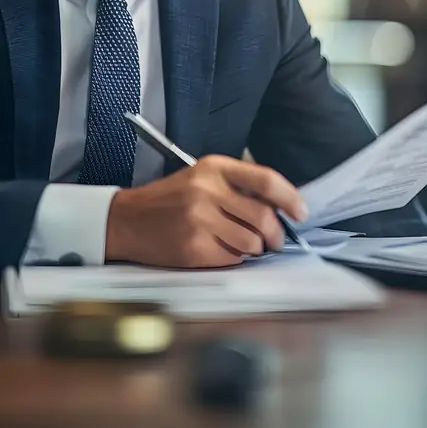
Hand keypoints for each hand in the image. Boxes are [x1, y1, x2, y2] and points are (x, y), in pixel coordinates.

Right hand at [105, 155, 305, 267]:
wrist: (126, 220)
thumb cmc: (168, 199)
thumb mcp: (201, 178)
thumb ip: (236, 186)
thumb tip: (279, 207)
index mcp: (213, 168)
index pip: (265, 180)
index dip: (290, 198)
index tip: (300, 212)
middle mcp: (207, 191)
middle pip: (263, 216)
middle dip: (275, 234)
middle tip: (274, 241)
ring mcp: (200, 220)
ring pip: (252, 242)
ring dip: (254, 249)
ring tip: (243, 246)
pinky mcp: (194, 248)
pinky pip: (232, 259)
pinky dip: (234, 259)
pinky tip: (220, 251)